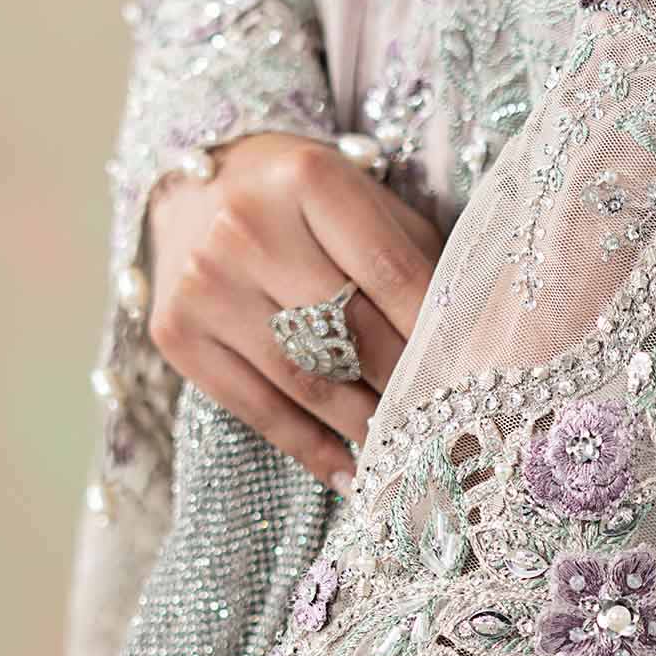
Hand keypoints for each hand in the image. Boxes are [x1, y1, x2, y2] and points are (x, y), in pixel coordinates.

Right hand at [148, 133, 443, 492]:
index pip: (391, 274)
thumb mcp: (370, 206)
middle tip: (451, 427)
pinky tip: (355, 476)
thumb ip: (421, 262)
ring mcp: (203, 282)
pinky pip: (258, 409)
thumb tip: (480, 347)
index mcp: (307, 178)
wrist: (200, 191)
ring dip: (367, 429)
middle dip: (407, 388)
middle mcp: (245, 226)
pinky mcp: (175, 332)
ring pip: (307, 381)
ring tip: (411, 456)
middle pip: (350, 334)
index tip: (475, 381)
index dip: (437, 335)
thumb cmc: (312, 208)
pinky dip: (313, 450)